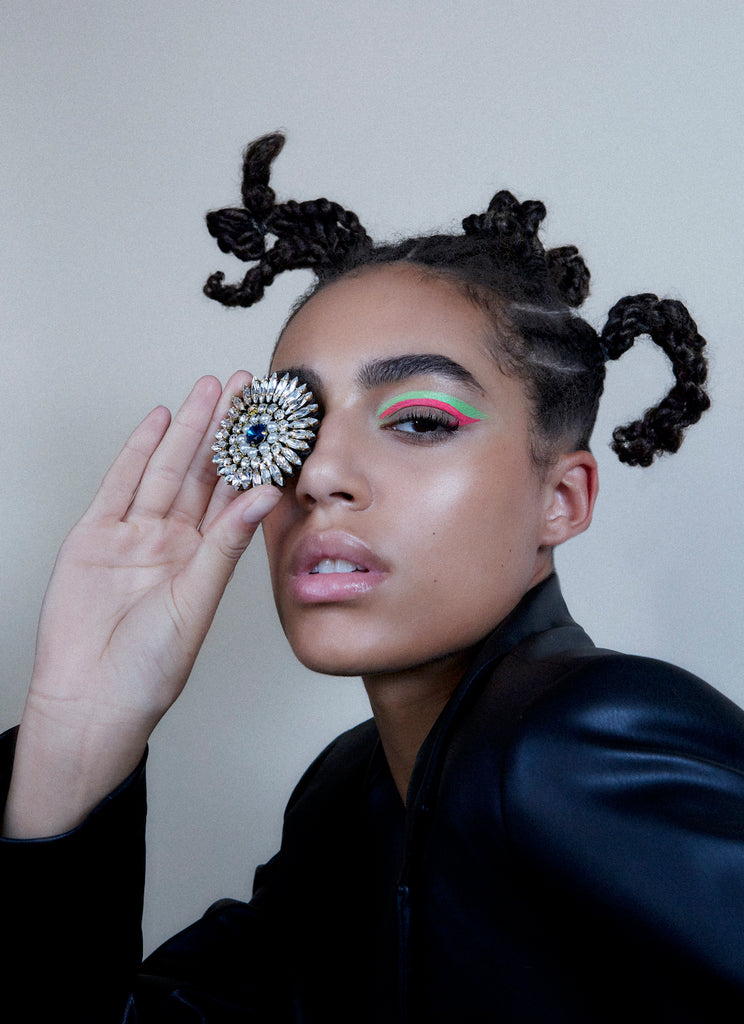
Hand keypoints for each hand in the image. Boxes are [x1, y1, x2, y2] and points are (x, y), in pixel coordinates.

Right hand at [4, 373, 282, 836]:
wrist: (90, 699)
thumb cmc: (149, 668)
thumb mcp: (196, 602)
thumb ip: (225, 545)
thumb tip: (264, 496)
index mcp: (207, 559)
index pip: (236, 495)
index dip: (255, 456)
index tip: (274, 421)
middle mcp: (175, 541)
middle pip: (203, 472)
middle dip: (223, 427)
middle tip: (243, 384)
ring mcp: (134, 535)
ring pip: (165, 469)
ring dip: (186, 429)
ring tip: (208, 389)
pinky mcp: (95, 536)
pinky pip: (119, 484)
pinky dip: (137, 451)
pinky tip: (158, 421)